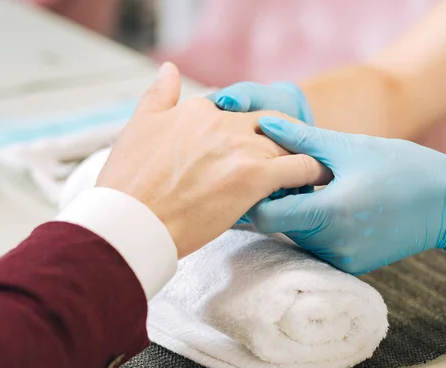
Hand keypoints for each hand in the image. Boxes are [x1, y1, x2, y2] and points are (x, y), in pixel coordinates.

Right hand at [96, 64, 329, 257]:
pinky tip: (317, 183)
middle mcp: (223, 121)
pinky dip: (312, 174)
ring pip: (288, 143)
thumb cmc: (129, 183)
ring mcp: (240, 147)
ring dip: (299, 158)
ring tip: (308, 176)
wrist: (130, 220)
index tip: (254, 150)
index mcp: (199, 109)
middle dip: (282, 142)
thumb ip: (159, 96)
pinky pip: (299, 168)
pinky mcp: (254, 176)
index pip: (240, 113)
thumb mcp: (139, 126)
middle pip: (270, 125)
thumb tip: (169, 69)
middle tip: (289, 162)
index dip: (251, 133)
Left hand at [246, 117, 445, 273]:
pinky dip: (315, 226)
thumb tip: (263, 123)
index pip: (264, 217)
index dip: (256, 195)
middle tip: (285, 175)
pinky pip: (317, 245)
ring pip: (296, 235)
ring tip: (314, 187)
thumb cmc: (403, 167)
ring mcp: (341, 259)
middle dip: (276, 200)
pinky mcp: (351, 265)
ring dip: (296, 213)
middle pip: (278, 226)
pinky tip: (333, 204)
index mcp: (329, 212)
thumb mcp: (349, 146)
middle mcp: (331, 244)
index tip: (260, 174)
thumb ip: (300, 139)